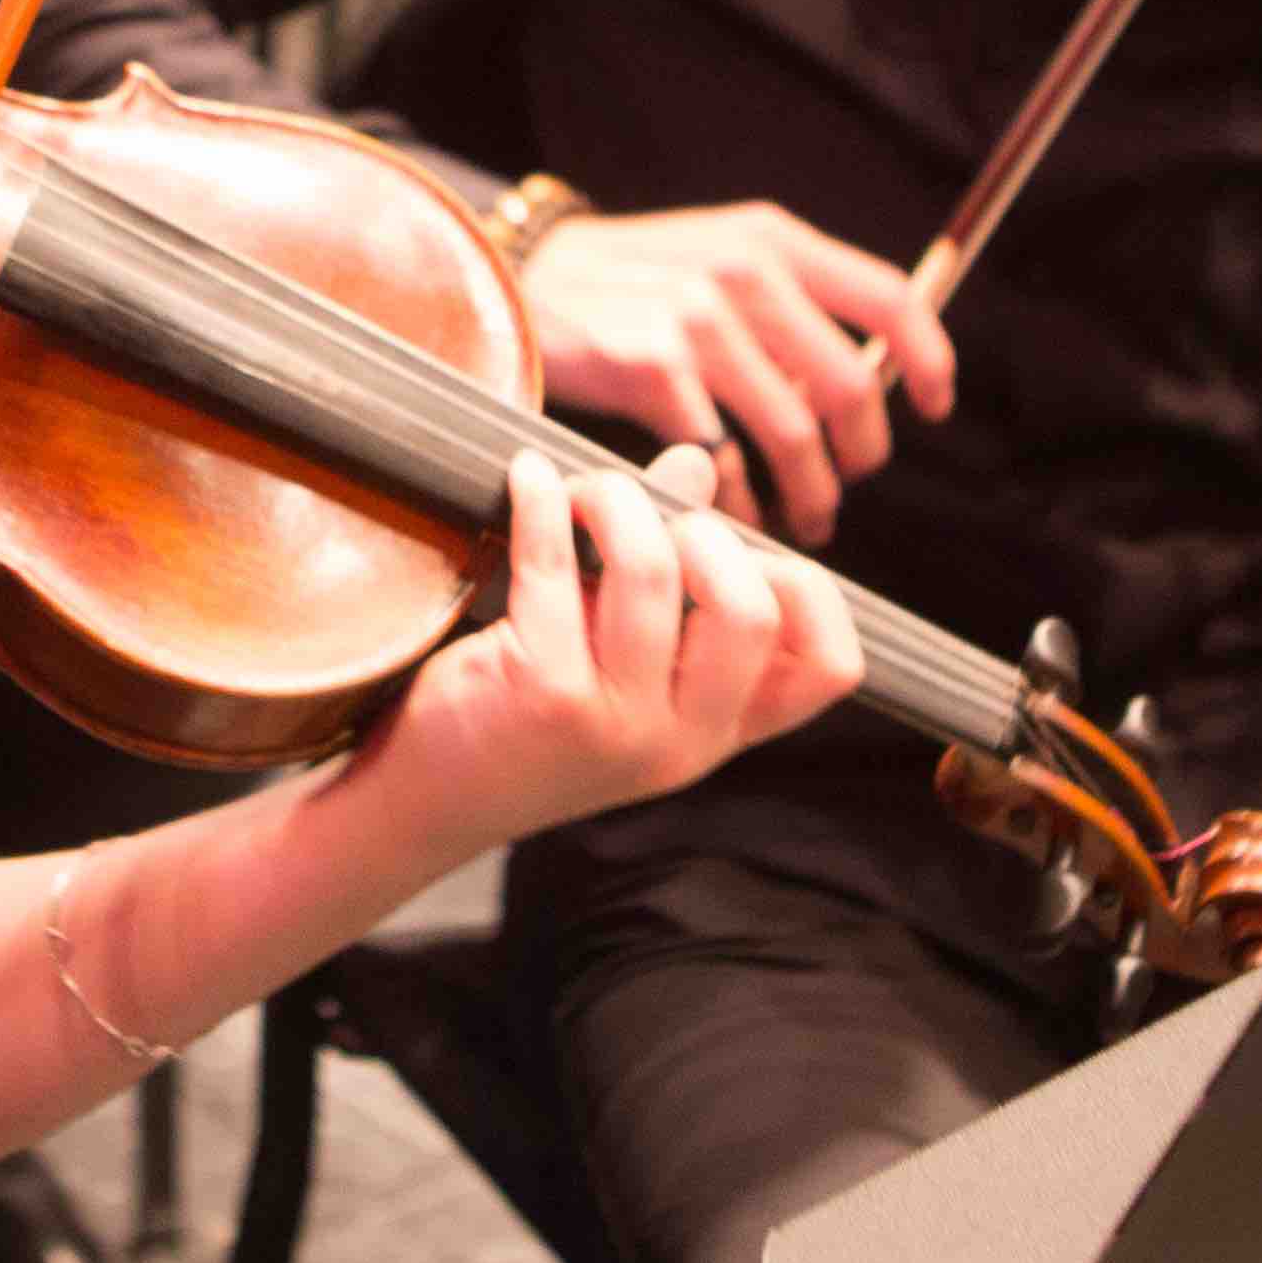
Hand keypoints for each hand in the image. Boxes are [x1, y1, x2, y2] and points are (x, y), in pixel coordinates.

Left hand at [350, 447, 866, 858]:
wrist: (433, 798)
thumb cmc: (535, 711)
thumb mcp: (621, 655)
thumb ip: (671, 567)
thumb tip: (695, 463)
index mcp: (720, 731)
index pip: (828, 669)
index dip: (805, 589)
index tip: (740, 547)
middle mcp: (684, 740)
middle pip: (750, 612)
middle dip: (703, 533)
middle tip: (646, 518)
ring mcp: (618, 724)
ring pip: (652, 573)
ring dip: (612, 501)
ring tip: (580, 493)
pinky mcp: (546, 697)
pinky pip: (556, 567)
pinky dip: (543, 503)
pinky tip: (529, 481)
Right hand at [519, 201, 957, 541]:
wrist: (518, 280)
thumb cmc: (626, 281)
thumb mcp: (715, 254)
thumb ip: (787, 299)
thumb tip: (865, 374)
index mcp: (772, 238)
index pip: (889, 298)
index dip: (927, 358)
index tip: (934, 405)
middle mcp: (743, 271)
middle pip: (849, 385)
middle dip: (860, 453)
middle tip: (846, 484)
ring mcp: (697, 319)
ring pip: (793, 434)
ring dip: (809, 493)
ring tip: (803, 518)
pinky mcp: (651, 368)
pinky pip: (721, 459)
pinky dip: (736, 502)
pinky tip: (731, 513)